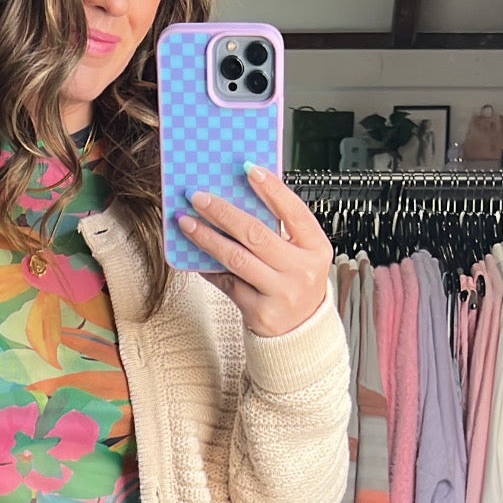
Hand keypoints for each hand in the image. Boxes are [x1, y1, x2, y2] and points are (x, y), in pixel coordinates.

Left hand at [176, 166, 332, 339]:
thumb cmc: (296, 284)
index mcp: (316, 248)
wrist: (302, 332)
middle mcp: (302, 270)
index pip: (294, 212)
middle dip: (223, 212)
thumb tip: (237, 198)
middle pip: (256, 234)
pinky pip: (228, 283)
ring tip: (186, 222)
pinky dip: (208, 268)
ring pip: (236, 258)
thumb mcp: (300, 255)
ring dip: (207, 237)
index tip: (248, 169)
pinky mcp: (261, 312)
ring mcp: (282, 293)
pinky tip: (193, 256)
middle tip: (198, 197)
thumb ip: (279, 231)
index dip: (272, 189)